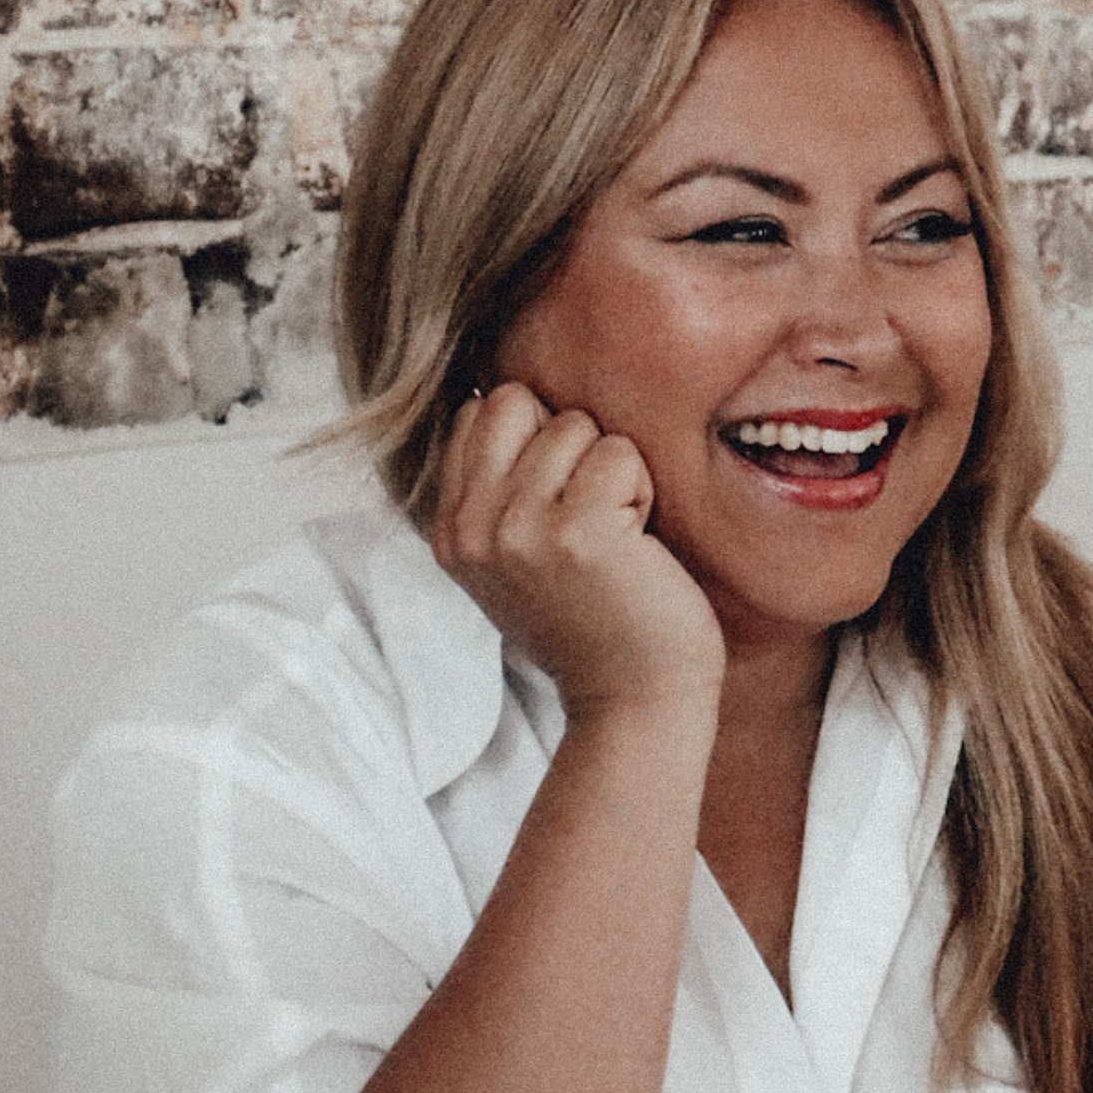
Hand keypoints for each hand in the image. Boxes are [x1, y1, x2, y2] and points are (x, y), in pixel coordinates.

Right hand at [433, 383, 723, 722]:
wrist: (634, 701)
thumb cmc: (594, 622)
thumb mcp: (515, 558)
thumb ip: (496, 488)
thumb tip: (494, 392)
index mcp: (451, 531)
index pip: (478, 412)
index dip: (535, 443)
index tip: (558, 512)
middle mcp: (472, 528)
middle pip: (516, 401)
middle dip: (568, 443)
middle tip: (591, 516)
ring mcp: (519, 530)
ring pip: (574, 425)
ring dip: (613, 472)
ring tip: (615, 538)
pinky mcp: (577, 532)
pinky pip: (619, 453)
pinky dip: (641, 490)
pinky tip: (637, 546)